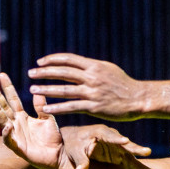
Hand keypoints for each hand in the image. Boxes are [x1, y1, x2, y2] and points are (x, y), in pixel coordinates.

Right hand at [0, 73, 63, 168]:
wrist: (58, 156)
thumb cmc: (53, 138)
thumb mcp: (48, 118)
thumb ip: (41, 106)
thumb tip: (36, 92)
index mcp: (23, 117)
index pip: (13, 99)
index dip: (7, 87)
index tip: (2, 75)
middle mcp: (17, 125)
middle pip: (4, 108)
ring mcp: (16, 136)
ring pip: (3, 121)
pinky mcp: (18, 148)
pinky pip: (9, 140)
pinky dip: (7, 133)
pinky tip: (8, 126)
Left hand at [28, 53, 146, 119]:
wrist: (138, 98)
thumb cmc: (122, 84)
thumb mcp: (107, 69)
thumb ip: (90, 67)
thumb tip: (74, 64)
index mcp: (94, 66)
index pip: (68, 59)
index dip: (52, 60)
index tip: (40, 62)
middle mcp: (92, 77)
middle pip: (63, 73)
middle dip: (44, 73)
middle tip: (31, 73)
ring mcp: (92, 93)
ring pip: (64, 90)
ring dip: (46, 90)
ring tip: (32, 90)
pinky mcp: (94, 107)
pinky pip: (71, 107)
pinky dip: (57, 108)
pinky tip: (46, 109)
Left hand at [60, 124, 153, 168]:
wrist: (73, 142)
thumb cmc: (73, 143)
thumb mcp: (74, 151)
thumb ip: (80, 160)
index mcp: (100, 132)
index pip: (110, 136)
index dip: (118, 139)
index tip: (126, 141)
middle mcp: (112, 138)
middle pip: (125, 144)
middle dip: (135, 149)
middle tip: (147, 152)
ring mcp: (116, 146)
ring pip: (129, 154)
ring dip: (139, 163)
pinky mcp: (118, 154)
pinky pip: (128, 161)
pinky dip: (136, 167)